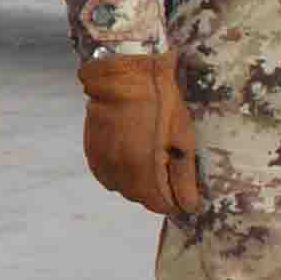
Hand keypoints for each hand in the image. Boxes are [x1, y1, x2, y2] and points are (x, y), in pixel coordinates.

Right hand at [80, 54, 203, 216]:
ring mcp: (102, 161)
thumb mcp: (182, 138)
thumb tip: (189, 206)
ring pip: (122, 187)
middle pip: (140, 198)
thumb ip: (184, 178)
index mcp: (143, 171)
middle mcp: (118, 171)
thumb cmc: (161, 103)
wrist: (125, 72)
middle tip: (168, 168)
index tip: (182, 191)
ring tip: (149, 157)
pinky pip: (106, 174)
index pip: (159, 205)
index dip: (173, 201)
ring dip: (136, 181)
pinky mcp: (91, 150)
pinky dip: (119, 170)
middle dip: (155, 190)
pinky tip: (130, 152)